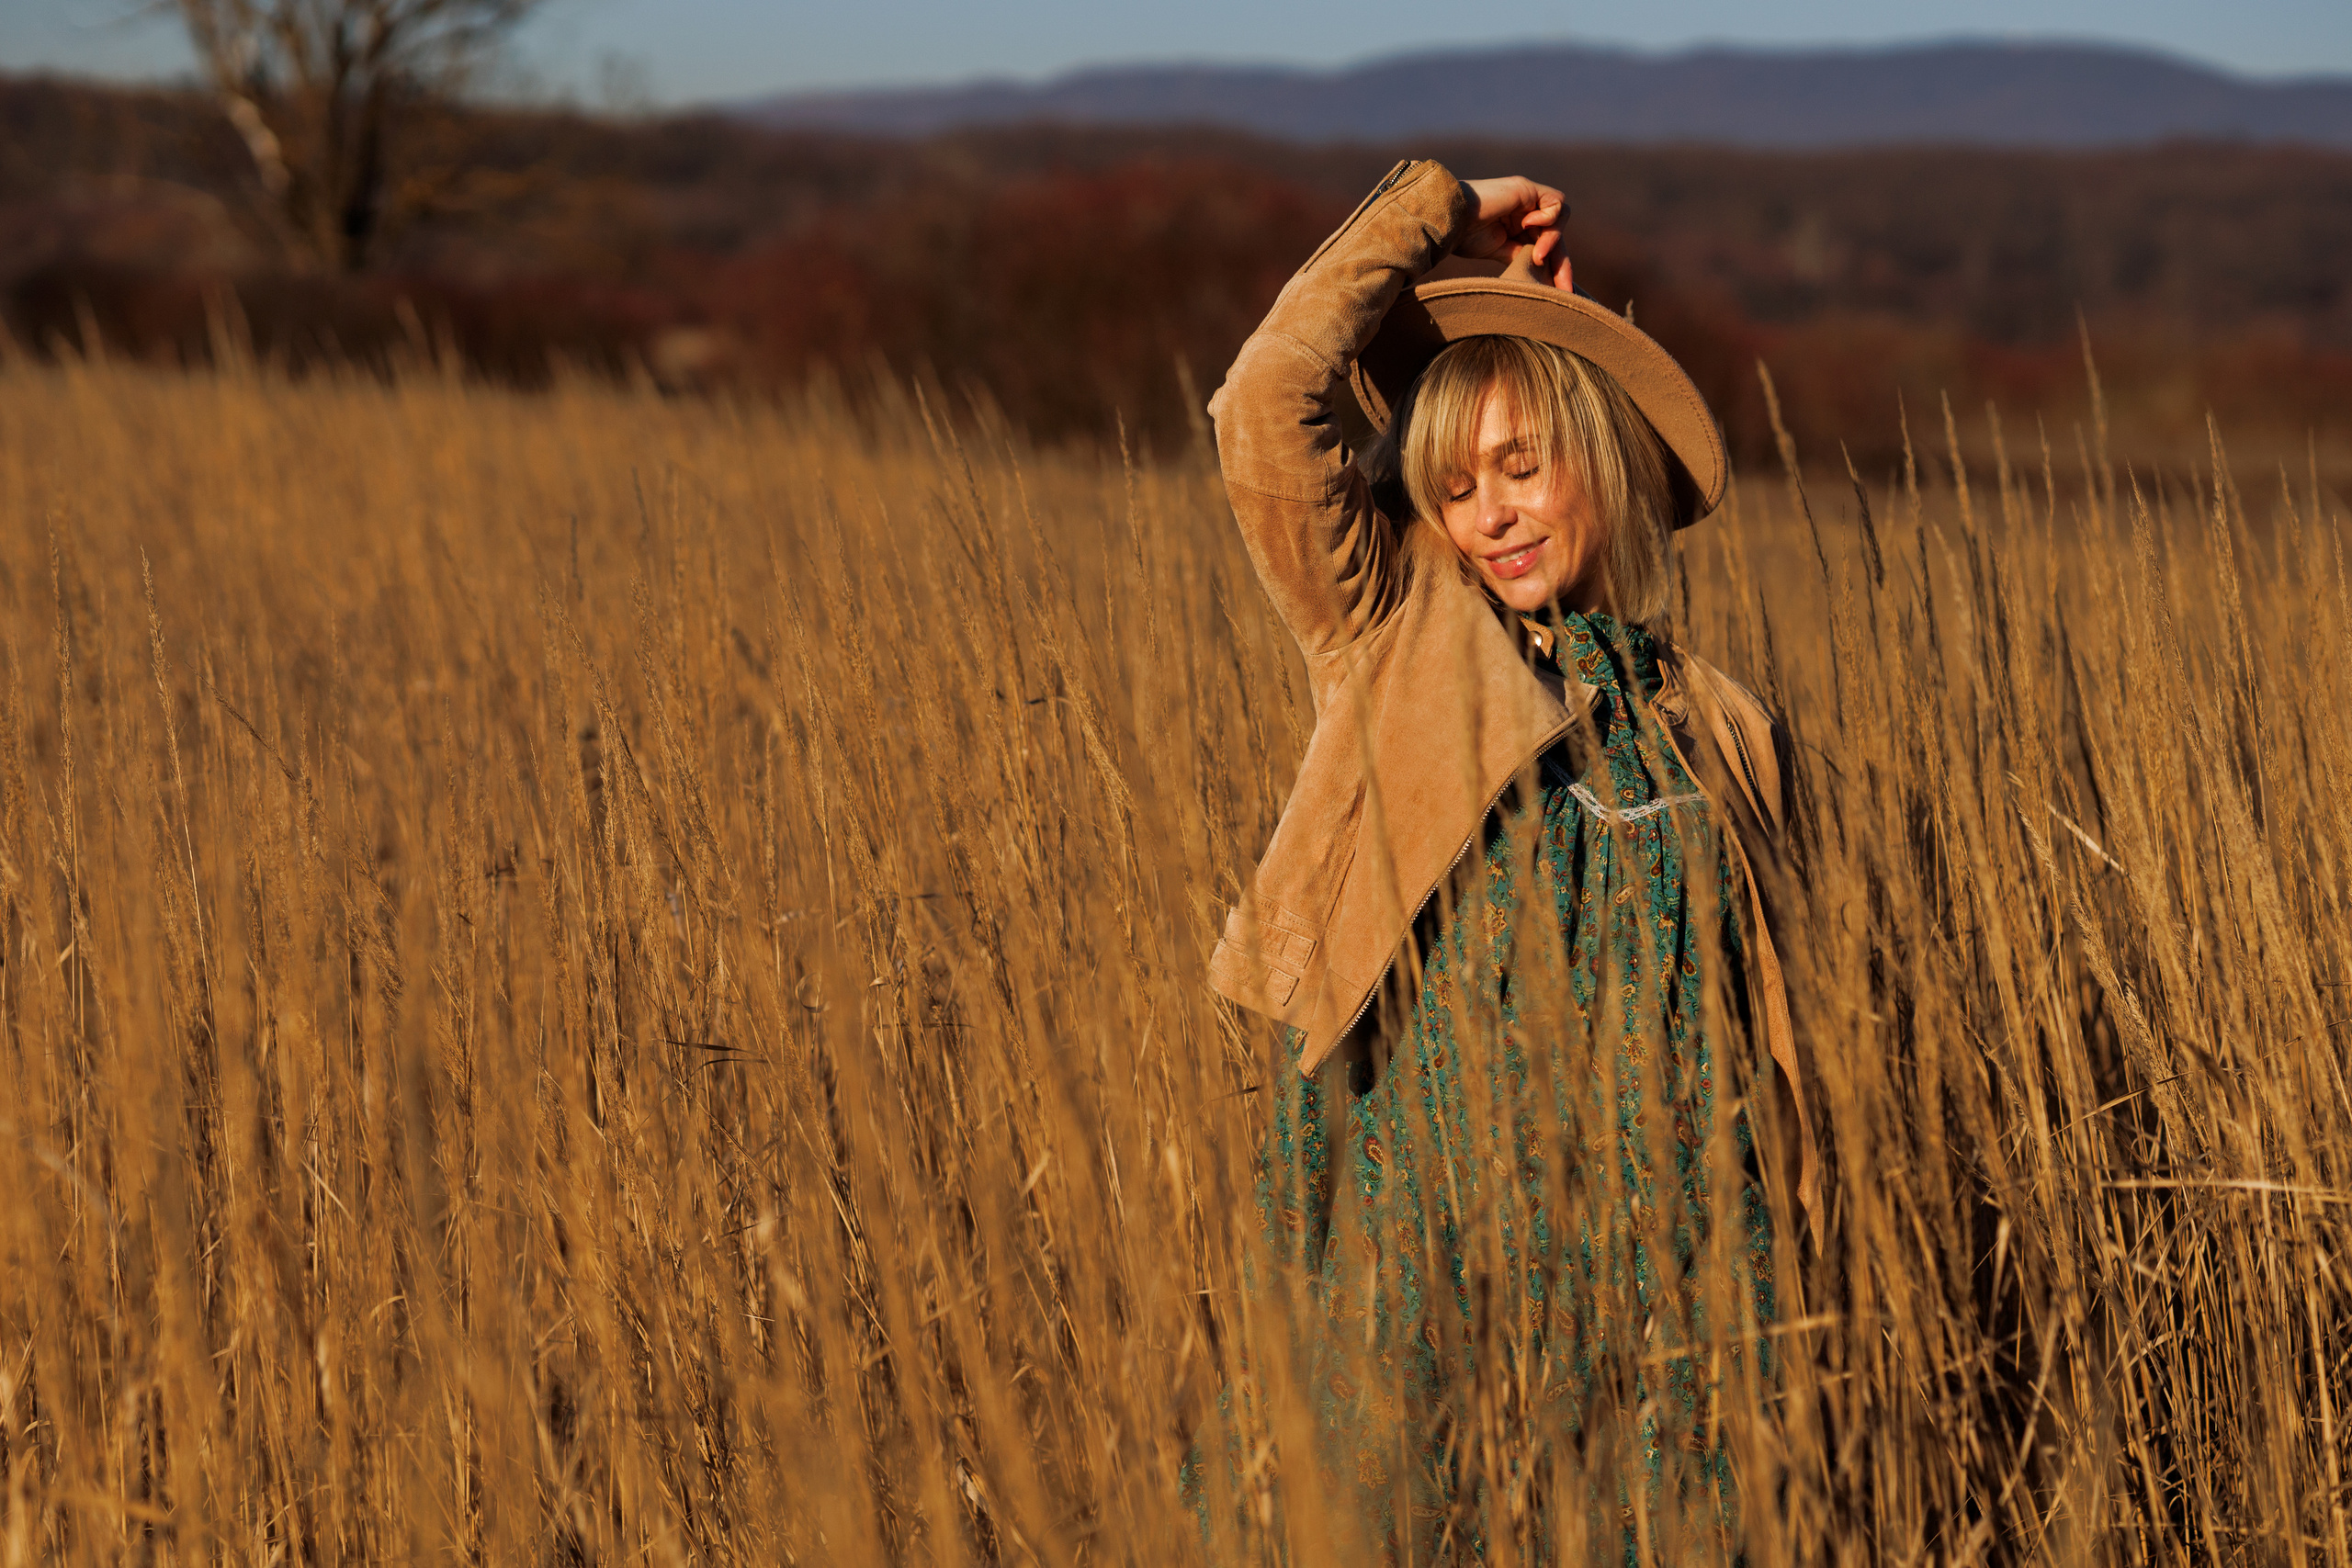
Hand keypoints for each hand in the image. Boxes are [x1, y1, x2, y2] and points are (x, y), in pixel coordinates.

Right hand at [1458, 175, 1572, 290]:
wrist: (1449, 220)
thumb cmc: (1464, 236)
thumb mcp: (1499, 252)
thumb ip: (1523, 256)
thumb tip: (1545, 275)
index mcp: (1517, 225)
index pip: (1546, 245)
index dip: (1555, 267)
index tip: (1560, 291)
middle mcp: (1525, 210)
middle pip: (1556, 235)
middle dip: (1562, 262)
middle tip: (1564, 289)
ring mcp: (1528, 198)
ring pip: (1560, 219)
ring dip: (1553, 241)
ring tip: (1537, 256)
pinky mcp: (1528, 188)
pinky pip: (1556, 202)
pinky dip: (1547, 218)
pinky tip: (1526, 225)